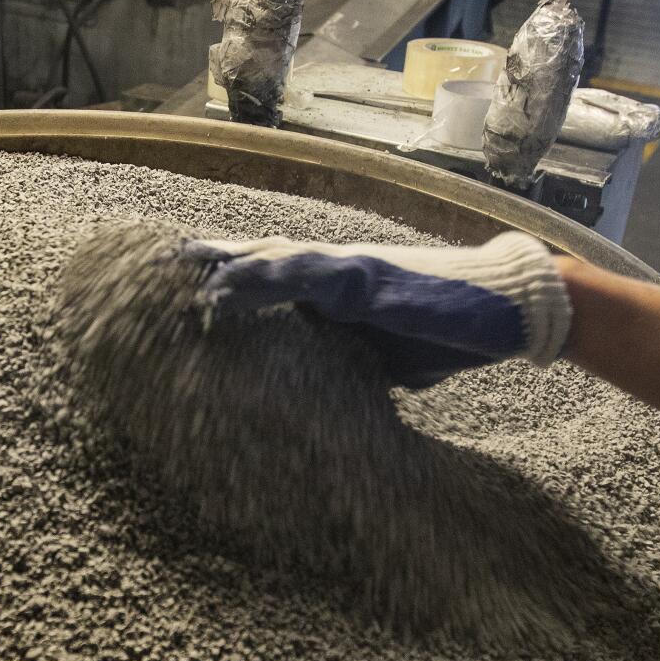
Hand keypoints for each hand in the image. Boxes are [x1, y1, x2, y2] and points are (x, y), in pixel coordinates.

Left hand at [191, 231, 573, 386]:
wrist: (507, 310)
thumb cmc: (448, 333)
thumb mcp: (385, 360)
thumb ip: (348, 364)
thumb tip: (322, 401)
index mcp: (337, 288)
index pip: (268, 278)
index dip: (224, 280)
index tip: (176, 291)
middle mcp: (335, 269)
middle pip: (256, 259)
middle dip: (205, 263)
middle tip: (151, 267)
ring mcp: (348, 268)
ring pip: (268, 260)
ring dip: (218, 267)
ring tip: (171, 273)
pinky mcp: (364, 279)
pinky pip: (301, 276)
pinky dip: (259, 280)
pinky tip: (224, 288)